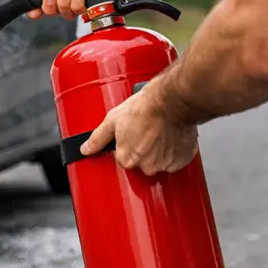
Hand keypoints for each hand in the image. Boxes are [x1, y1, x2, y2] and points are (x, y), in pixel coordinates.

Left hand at [80, 84, 198, 175]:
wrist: (170, 101)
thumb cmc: (143, 108)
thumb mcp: (113, 120)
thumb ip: (97, 138)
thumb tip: (85, 149)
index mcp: (127, 159)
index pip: (123, 158)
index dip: (126, 144)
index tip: (131, 134)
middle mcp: (146, 166)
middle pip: (142, 162)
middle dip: (143, 149)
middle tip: (146, 131)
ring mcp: (165, 164)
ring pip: (159, 161)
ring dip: (159, 150)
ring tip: (159, 132)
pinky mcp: (182, 160)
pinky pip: (176, 159)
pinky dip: (174, 150)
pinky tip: (170, 136)